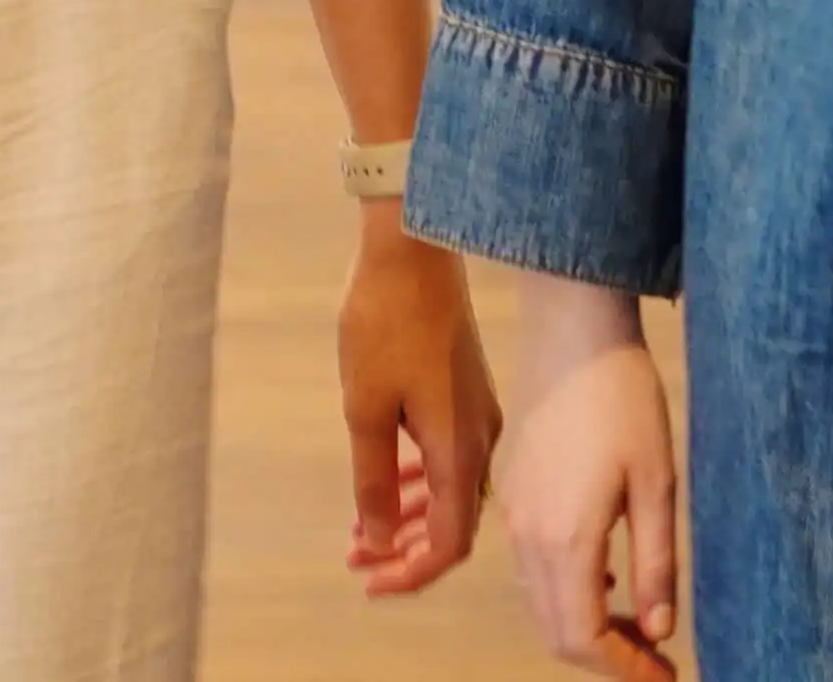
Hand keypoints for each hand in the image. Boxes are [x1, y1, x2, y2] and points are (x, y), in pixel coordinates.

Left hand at [334, 214, 501, 593]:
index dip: (411, 573)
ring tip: (359, 530)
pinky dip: (416, 482)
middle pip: (450, 523)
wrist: (413, 249)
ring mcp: (476, 416)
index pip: (448, 544)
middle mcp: (478, 440)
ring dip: (405, 516)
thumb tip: (377, 538)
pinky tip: (384, 482)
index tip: (369, 583)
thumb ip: (372, 480)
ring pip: (447, 491)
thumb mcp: (364, 409)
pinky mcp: (465, 394)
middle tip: (354, 560)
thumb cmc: (384, 324)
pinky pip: (446, 459)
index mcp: (458, 451)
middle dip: (402, 549)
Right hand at [493, 287, 682, 676]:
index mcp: (564, 538)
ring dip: (584, 624)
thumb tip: (657, 632)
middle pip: (555, 630)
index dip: (622, 670)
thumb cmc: (625, 399)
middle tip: (655, 657)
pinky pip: (531, 567)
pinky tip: (606, 574)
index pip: (580, 638)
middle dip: (604, 655)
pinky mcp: (510, 492)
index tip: (664, 674)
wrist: (572, 329)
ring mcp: (511, 513)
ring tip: (636, 621)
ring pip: (541, 601)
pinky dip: (566, 591)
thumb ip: (656, 565)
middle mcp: (526, 535)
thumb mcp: (657, 485)